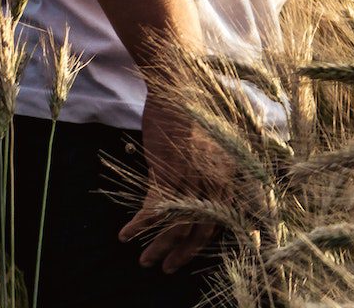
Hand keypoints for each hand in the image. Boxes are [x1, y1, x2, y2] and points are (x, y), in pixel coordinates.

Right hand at [119, 89, 227, 272]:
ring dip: (157, 247)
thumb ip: (213, 165)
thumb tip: (208, 181)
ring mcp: (189, 179)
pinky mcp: (166, 173)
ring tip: (144, 260)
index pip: (218, 221)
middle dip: (181, 254)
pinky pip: (153, 209)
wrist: (179, 85)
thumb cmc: (195, 106)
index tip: (189, 253)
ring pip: (175, 227)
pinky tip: (127, 234)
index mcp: (226, 176)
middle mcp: (211, 183)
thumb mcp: (213, 139)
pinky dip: (139, 225)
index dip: (202, 242)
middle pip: (198, 231)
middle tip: (166, 267)